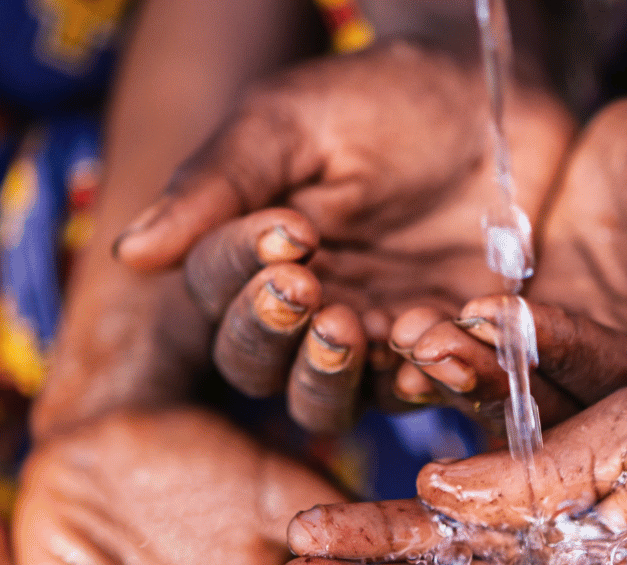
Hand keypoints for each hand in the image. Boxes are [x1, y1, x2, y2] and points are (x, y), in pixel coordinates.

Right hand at [114, 41, 574, 431]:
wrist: (496, 100)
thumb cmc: (384, 99)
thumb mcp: (291, 122)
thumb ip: (218, 183)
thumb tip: (129, 254)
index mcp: (254, 258)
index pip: (216, 292)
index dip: (239, 273)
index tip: (284, 233)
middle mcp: (305, 313)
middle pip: (257, 367)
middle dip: (275, 337)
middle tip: (308, 294)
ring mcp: (375, 343)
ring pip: (329, 402)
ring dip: (336, 374)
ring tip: (359, 327)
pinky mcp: (448, 357)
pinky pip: (426, 391)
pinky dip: (427, 374)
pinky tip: (436, 339)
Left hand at [391, 90, 626, 426]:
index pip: (620, 391)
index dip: (563, 359)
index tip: (509, 325)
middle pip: (554, 403)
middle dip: (490, 375)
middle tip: (431, 344)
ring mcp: (578, 365)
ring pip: (511, 382)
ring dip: (458, 361)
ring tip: (409, 331)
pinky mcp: (538, 333)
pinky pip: (489, 345)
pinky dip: (450, 336)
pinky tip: (400, 319)